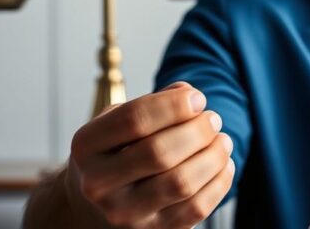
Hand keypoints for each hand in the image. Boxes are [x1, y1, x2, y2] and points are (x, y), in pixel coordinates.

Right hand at [67, 82, 234, 227]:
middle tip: (214, 119)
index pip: (134, 119)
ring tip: (223, 140)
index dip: (173, 106)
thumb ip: (152, 103)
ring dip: (212, 157)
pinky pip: (195, 209)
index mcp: (86, 146)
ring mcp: (123, 215)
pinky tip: (223, 164)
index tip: (198, 99)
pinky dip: (218, 183)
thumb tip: (187, 93)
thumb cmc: (115, 154)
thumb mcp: (118, 122)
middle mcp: (97, 185)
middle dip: (197, 131)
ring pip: (181, 183)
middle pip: (159, 153)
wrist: (94, 208)